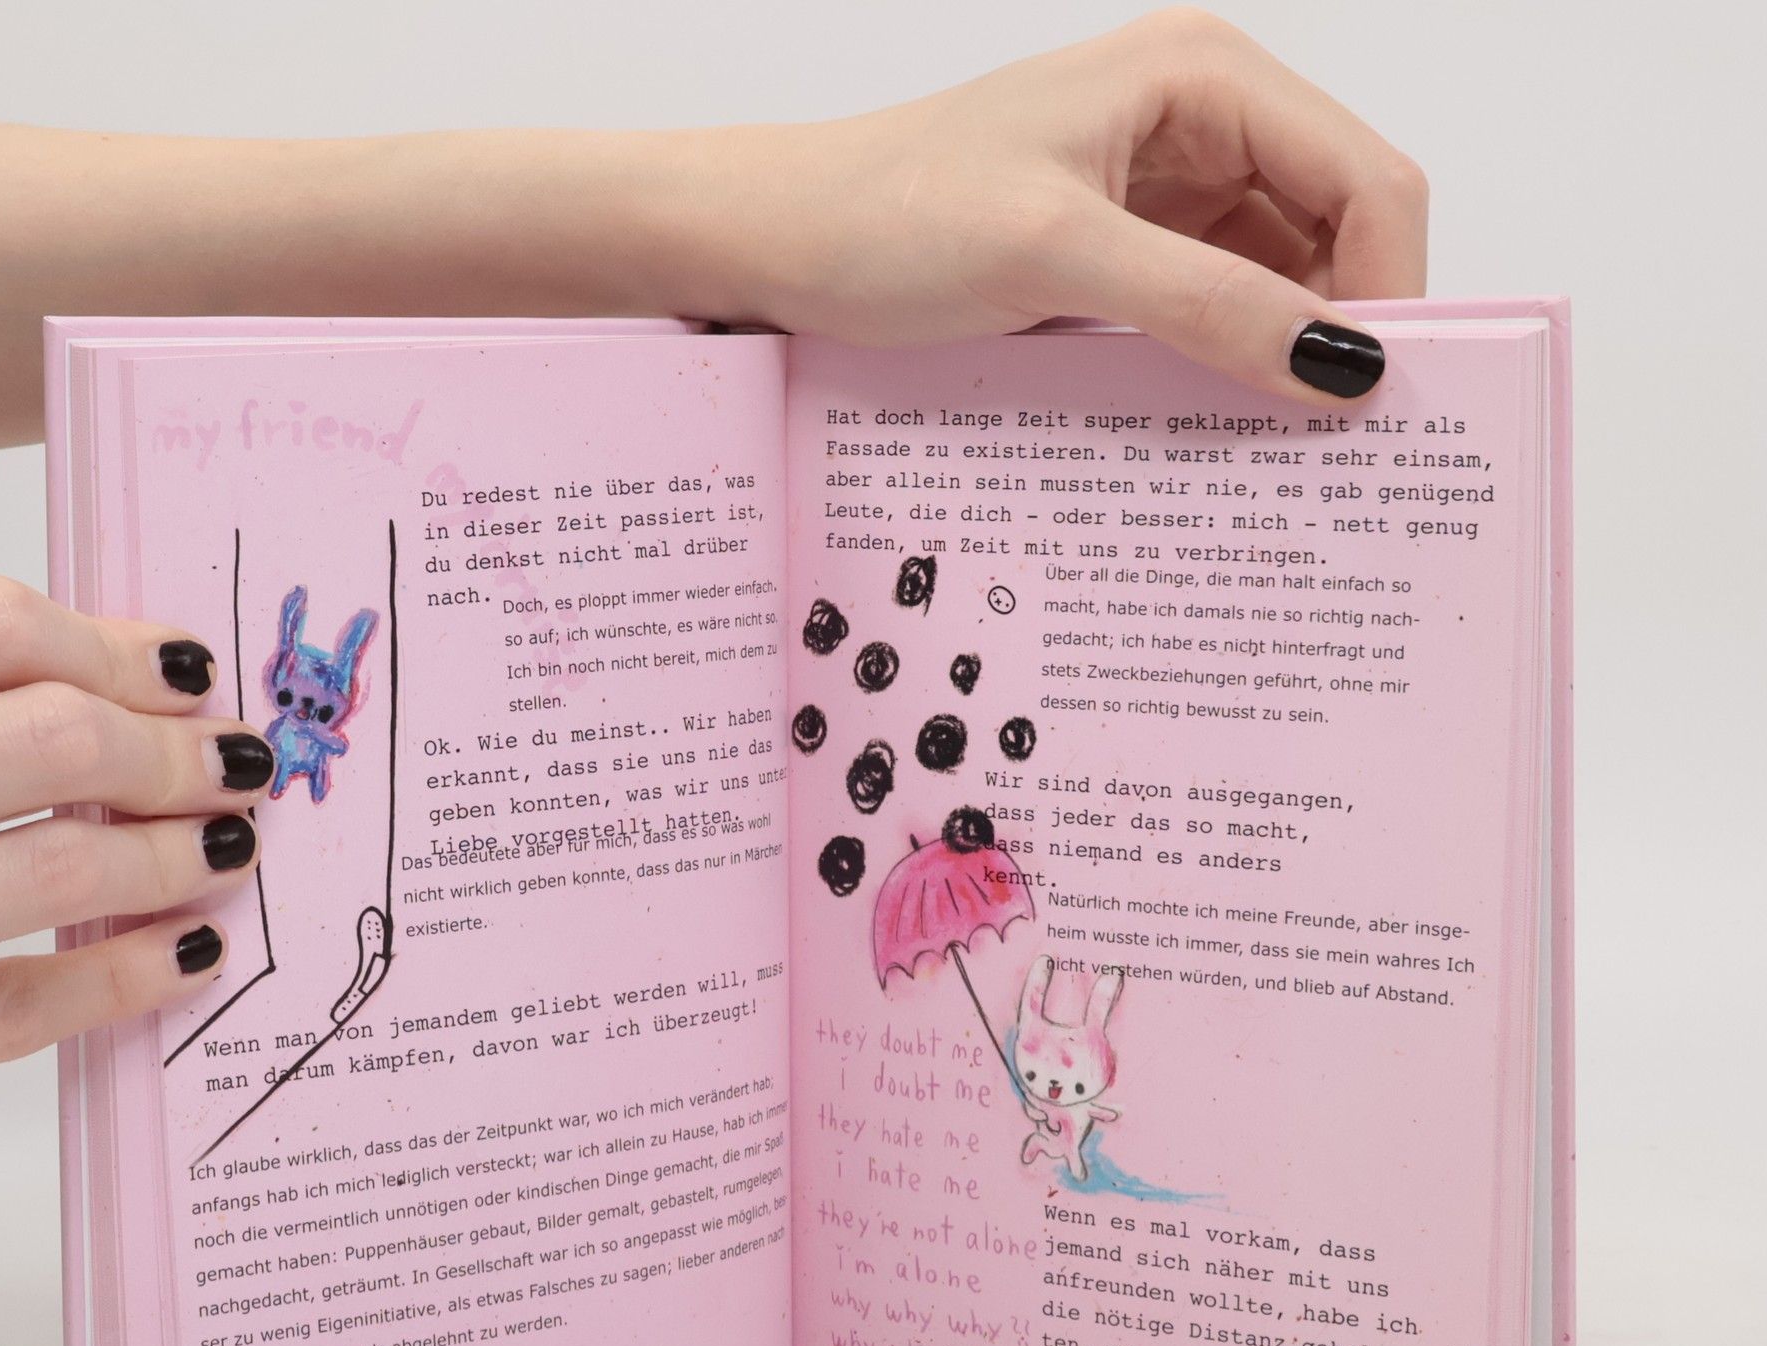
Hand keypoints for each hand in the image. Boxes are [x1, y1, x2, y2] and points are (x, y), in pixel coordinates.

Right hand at [0, 577, 268, 1127]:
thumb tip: (80, 678)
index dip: (110, 644)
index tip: (185, 671)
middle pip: (38, 741)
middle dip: (167, 751)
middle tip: (236, 763)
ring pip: (45, 874)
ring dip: (168, 855)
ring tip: (229, 846)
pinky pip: (11, 1011)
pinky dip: (117, 979)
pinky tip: (187, 953)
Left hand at [713, 9, 1425, 398]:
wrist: (773, 243)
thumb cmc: (886, 216)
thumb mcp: (1056, 258)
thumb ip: (1206, 306)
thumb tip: (1341, 366)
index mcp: (1202, 76)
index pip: (1365, 178)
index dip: (1391, 288)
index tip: (1376, 406)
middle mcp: (1198, 120)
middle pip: (1336, 229)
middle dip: (1345, 328)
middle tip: (1339, 450)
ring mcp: (1162, 189)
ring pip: (1279, 280)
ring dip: (1285, 356)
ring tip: (1282, 452)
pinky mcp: (1122, 253)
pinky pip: (1212, 310)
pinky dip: (1227, 365)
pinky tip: (1220, 425)